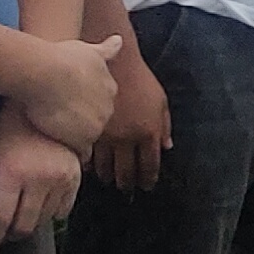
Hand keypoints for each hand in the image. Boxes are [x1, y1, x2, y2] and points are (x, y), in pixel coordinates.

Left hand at [0, 105, 83, 253]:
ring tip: (17, 219)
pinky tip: (39, 208)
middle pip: (24, 225)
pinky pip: (64, 208)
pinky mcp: (75, 175)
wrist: (42, 104)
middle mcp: (39, 179)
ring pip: (45, 219)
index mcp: (11, 175)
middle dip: (9, 236)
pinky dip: (51, 213)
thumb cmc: (6, 128)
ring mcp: (61, 178)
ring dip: (29, 224)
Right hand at [5, 32, 124, 152]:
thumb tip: (118, 40)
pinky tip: (55, 141)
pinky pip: (80, 152)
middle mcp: (109, 108)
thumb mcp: (87, 49)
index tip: (68, 104)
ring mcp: (98, 125)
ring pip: (89, 137)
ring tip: (54, 131)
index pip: (101, 103)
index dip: (84, 106)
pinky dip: (70, 149)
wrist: (46, 73)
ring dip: (76, 137)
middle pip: (97, 121)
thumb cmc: (60, 58)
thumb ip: (104, 50)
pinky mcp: (84, 140)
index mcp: (109, 88)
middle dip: (82, 123)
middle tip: (59, 120)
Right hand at [88, 34, 170, 191]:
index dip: (148, 178)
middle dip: (128, 184)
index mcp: (149, 131)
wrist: (107, 63)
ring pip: (106, 168)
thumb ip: (164, 124)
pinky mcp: (86, 133)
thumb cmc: (136, 78)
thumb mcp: (159, 99)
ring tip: (108, 182)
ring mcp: (106, 138)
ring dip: (108, 177)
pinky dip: (90, 166)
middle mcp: (128, 139)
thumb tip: (167, 147)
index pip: (150, 164)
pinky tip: (90, 169)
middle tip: (127, 190)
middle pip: (128, 172)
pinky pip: (88, 157)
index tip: (146, 186)